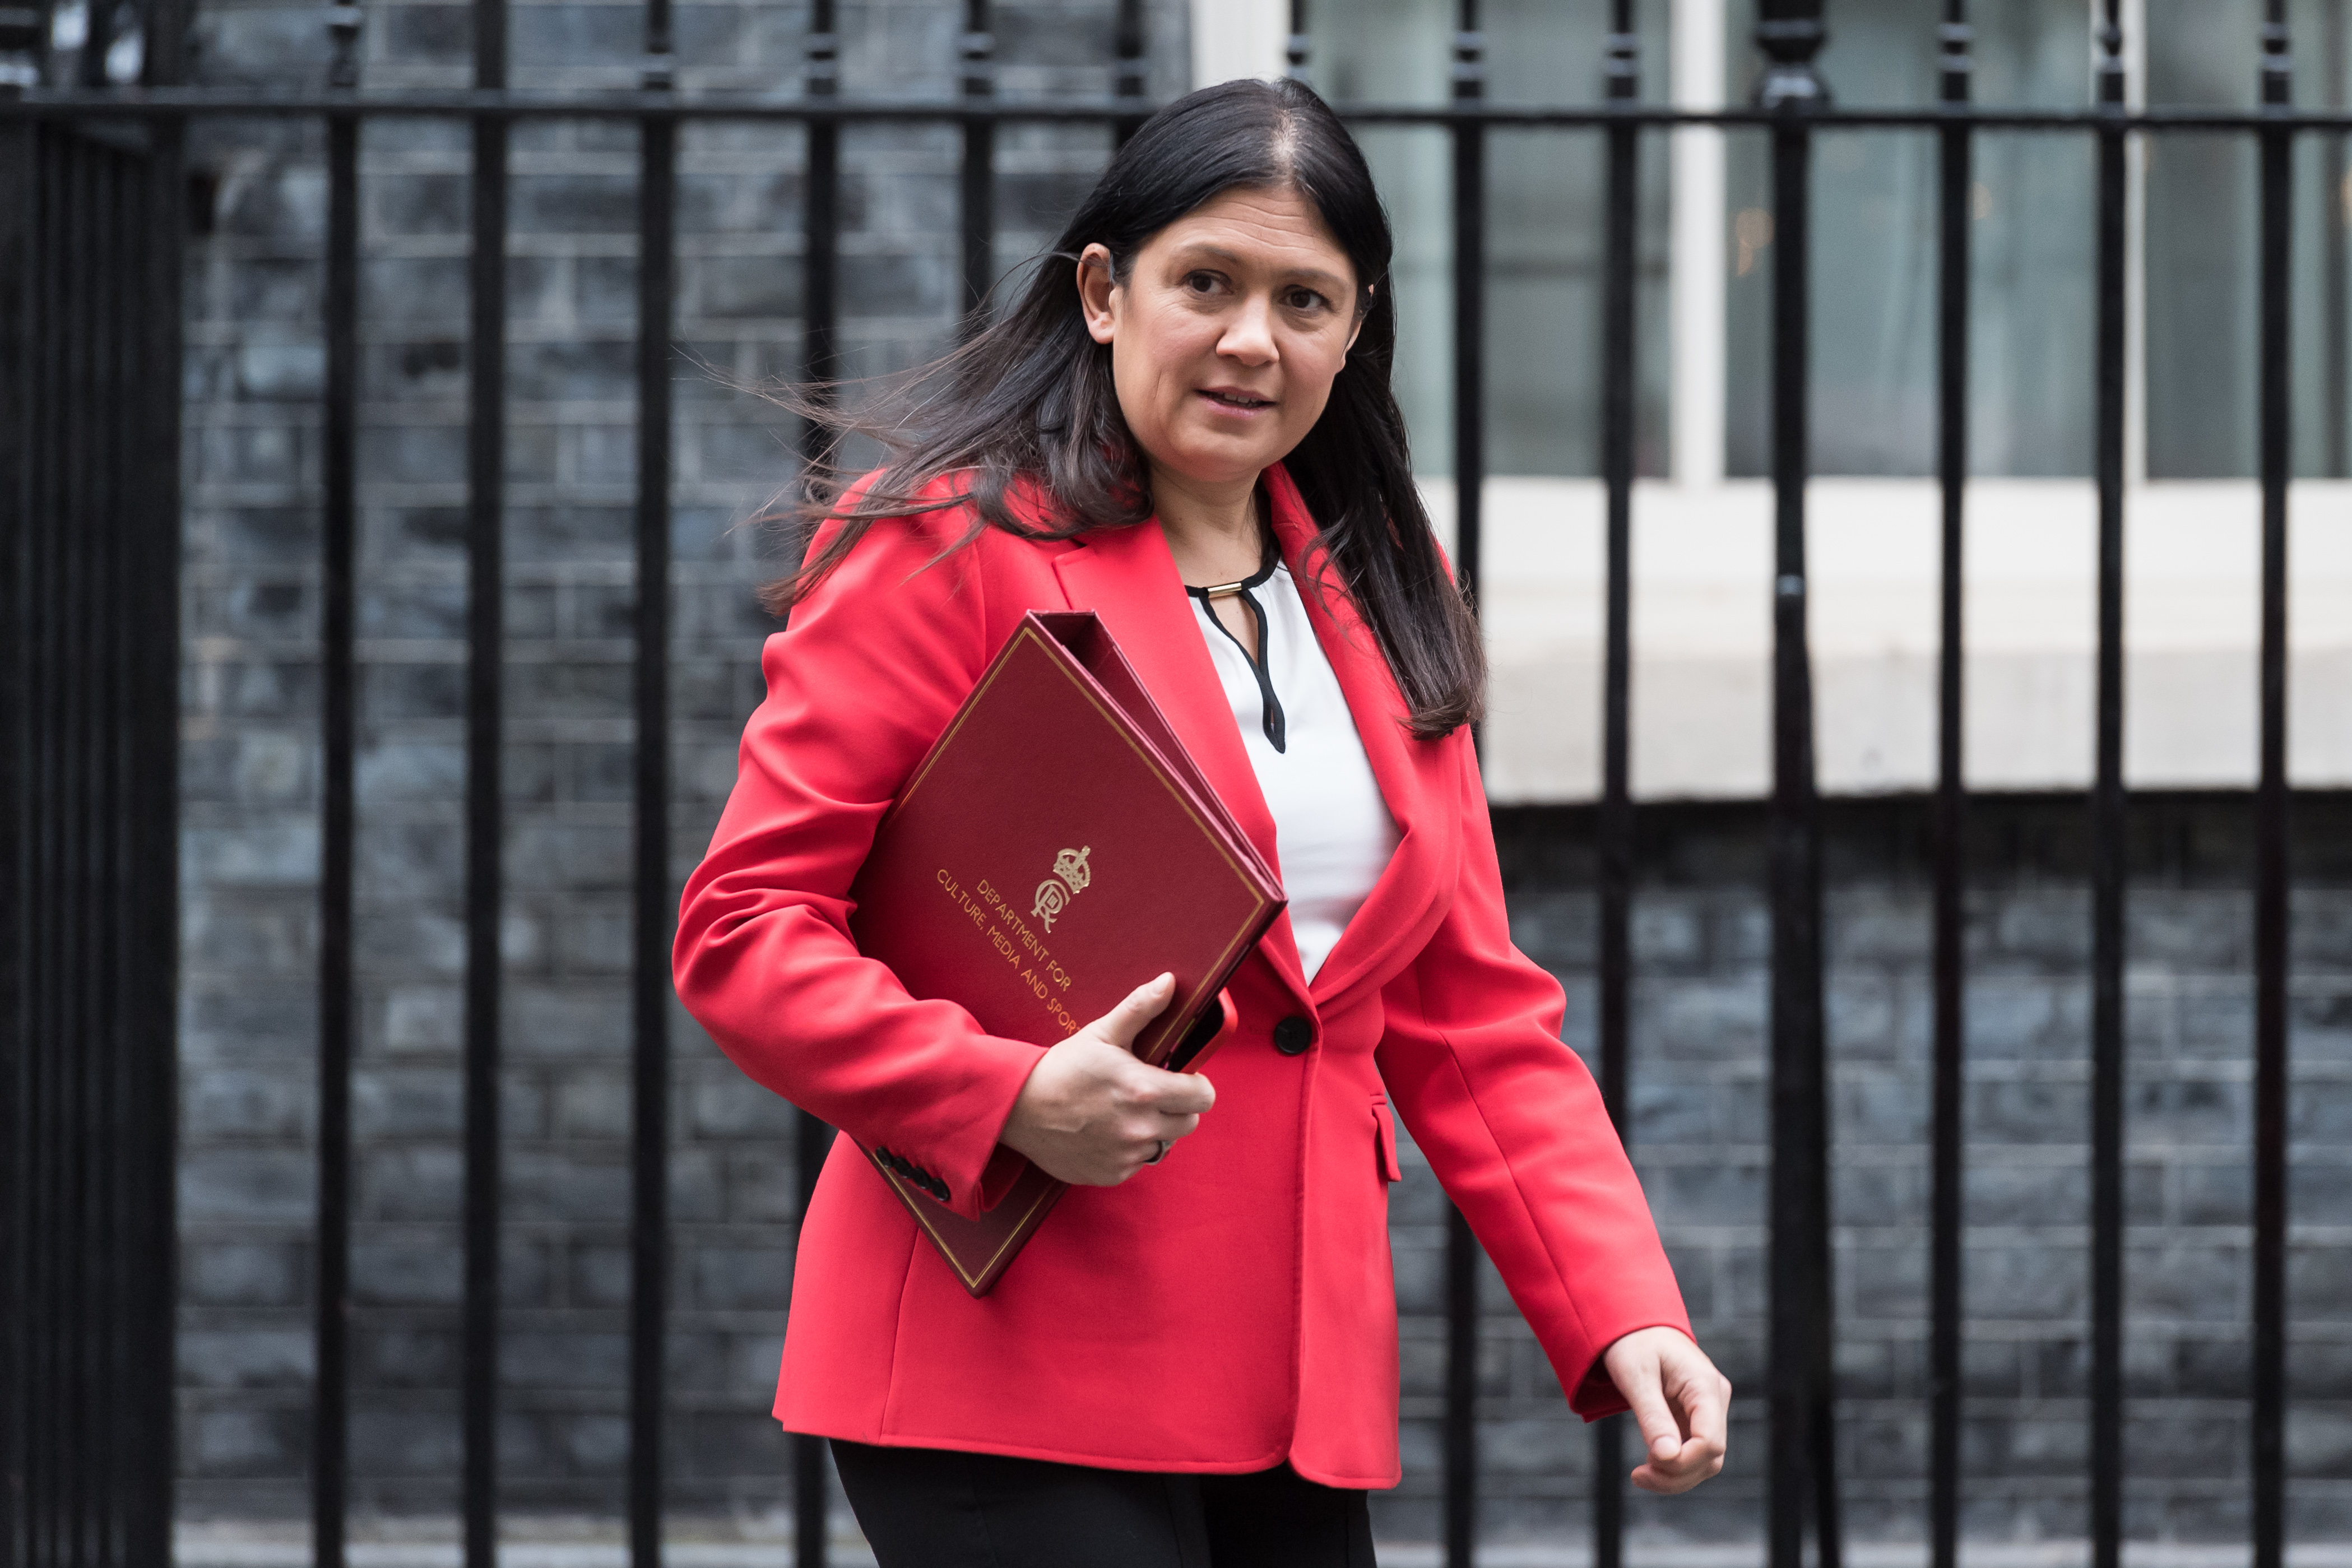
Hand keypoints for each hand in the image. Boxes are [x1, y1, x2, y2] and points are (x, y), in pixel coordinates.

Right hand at [999, 974, 1214, 1185]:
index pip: (1203, 1097)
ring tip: (1125, 1111)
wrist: (1017, 1107)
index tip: (1180, 1078)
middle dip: (1177, 1107)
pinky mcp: (1111, 1174)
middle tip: (1150, 1093)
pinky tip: (1106, 1131)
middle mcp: (1140, 1128)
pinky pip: (1137, 1163)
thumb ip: (1140, 1008)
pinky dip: (1129, 1150)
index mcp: (1145, 1090)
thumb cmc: (1062, 1067)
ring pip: (1165, 1144)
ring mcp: (1126, 1156)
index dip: (1195, 1085)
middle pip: (1189, 1122)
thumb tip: (1169, 982)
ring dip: (1155, 1130)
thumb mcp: (1101, 1032)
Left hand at [1601, 1326, 1730, 1494]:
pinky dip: (1674, 1466)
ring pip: (1705, 1461)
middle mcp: (1715, 1400)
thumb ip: (1653, 1416)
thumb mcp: (1636, 1376)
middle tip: (1637, 1476)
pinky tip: (1649, 1466)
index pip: (1710, 1442)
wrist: (1634, 1323)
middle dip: (1676, 1475)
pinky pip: (1693, 1452)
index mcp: (1705, 1386)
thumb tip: (1667, 1457)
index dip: (1682, 1463)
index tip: (1646, 1463)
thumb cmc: (1633, 1343)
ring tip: (1640, 1474)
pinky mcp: (1696, 1418)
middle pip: (1710, 1457)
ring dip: (1675, 1476)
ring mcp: (1709, 1411)